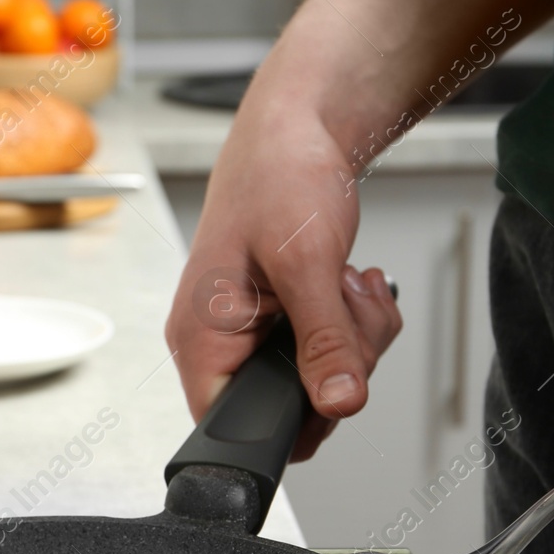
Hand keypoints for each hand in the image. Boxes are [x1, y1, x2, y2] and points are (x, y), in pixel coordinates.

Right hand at [162, 97, 402, 460]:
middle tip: (347, 312)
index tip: (331, 380)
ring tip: (348, 286)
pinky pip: (324, 351)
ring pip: (316, 380)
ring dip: (353, 339)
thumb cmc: (278, 175)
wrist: (295, 127)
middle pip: (288, 407)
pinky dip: (352, 324)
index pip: (234, 427)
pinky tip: (349, 285)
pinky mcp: (277, 320)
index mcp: (201, 339)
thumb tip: (339, 404)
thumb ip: (324, 342)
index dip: (292, 420)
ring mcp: (248, 333)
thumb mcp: (308, 263)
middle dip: (339, 365)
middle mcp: (217, 343)